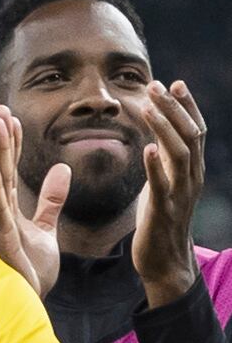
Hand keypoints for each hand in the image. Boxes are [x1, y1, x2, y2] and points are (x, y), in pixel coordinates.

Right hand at [0, 106, 69, 295]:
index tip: (11, 115)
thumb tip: (61, 169)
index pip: (10, 168)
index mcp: (7, 208)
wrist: (27, 302)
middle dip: (1, 138)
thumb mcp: (46, 228)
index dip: (11, 142)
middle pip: (1, 168)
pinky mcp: (1, 239)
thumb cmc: (30, 269)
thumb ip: (51, 200)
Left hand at [137, 79, 207, 308]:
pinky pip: (162, 185)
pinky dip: (156, 166)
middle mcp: (191, 177)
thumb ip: (163, 161)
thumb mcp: (163, 183)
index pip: (194, 130)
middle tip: (157, 86)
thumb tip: (156, 136)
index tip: (173, 83)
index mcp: (191, 169)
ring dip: (164, 128)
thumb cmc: (160, 220)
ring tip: (148, 108)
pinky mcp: (164, 211)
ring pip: (179, 154)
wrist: (164, 260)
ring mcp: (180, 193)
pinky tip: (147, 149)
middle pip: (189, 135)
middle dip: (174, 108)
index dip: (186, 106)